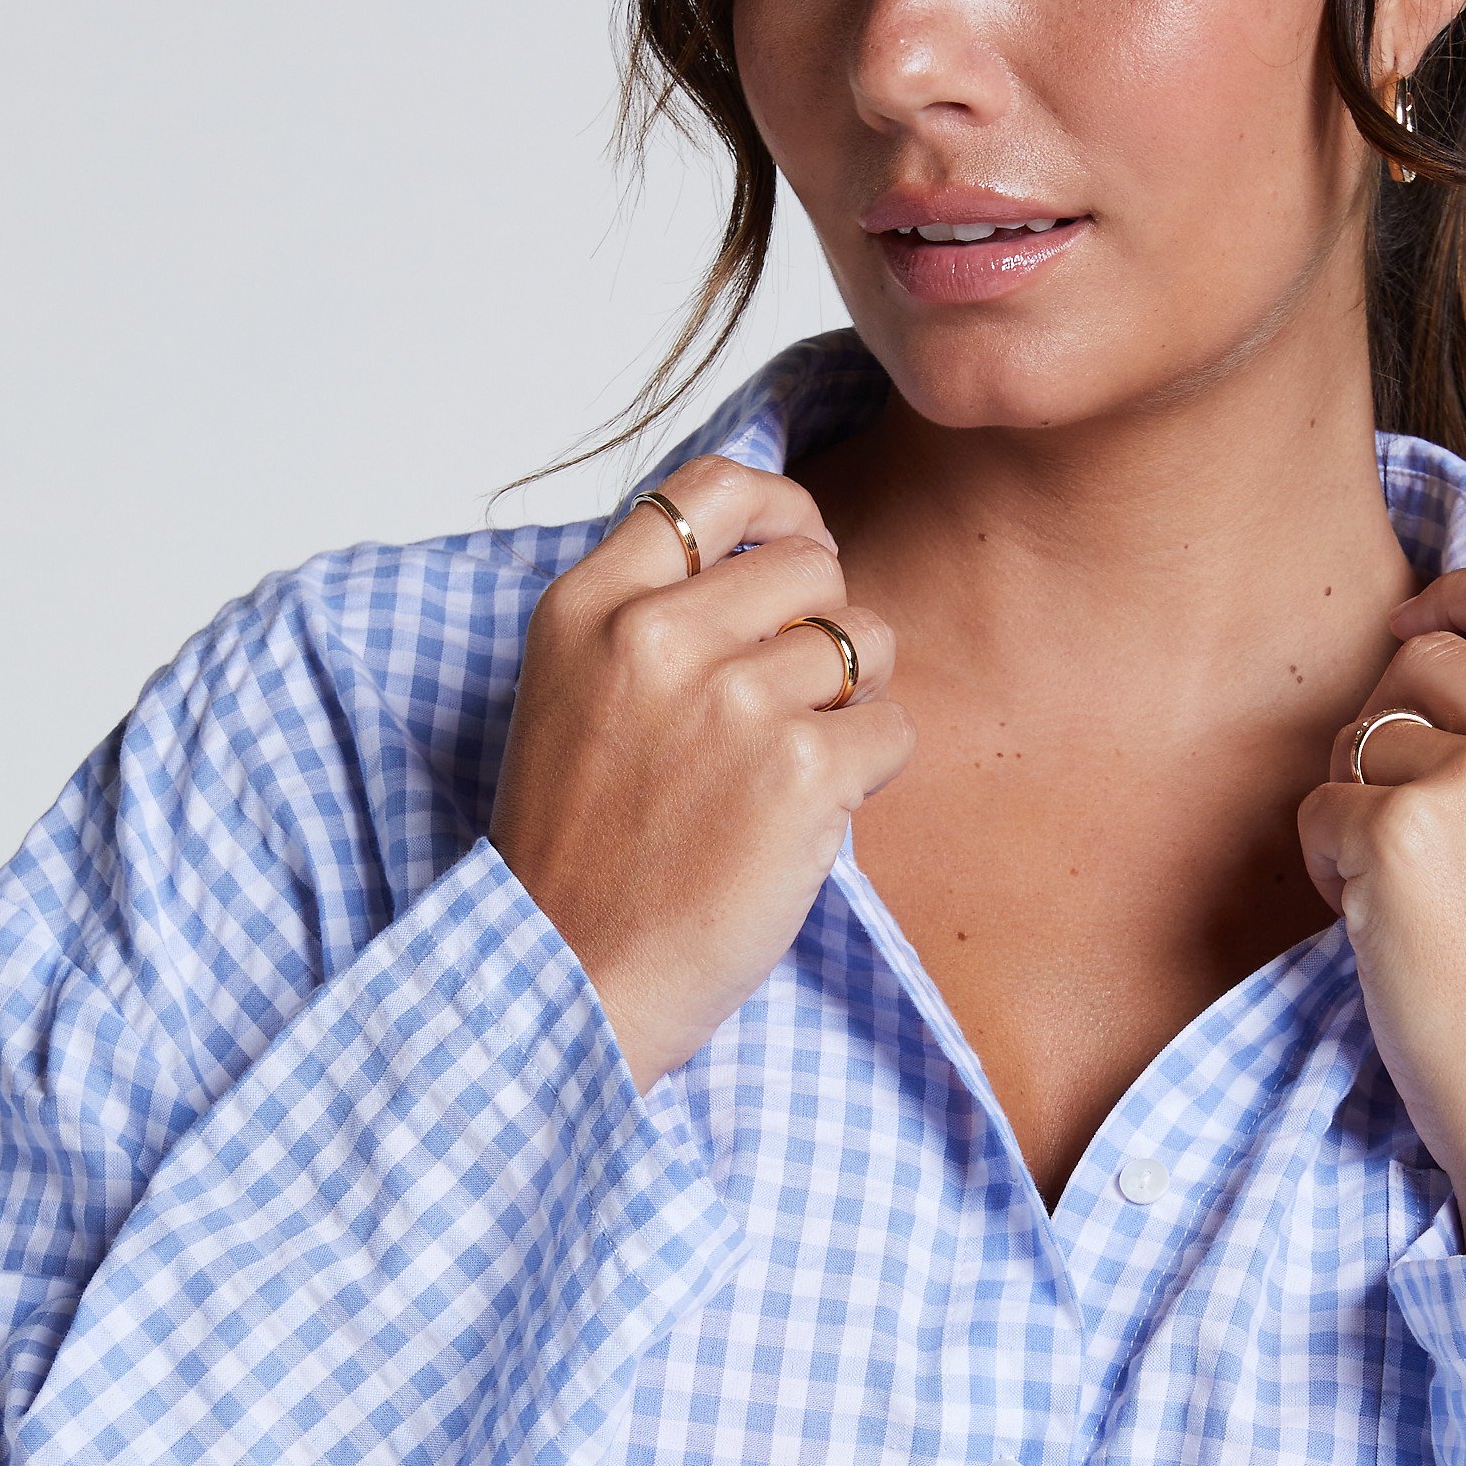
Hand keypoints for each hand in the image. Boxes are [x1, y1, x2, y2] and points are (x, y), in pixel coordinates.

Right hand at [490, 456, 912, 1089]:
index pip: (710, 488)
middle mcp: (656, 636)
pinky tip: (812, 818)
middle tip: (799, 700)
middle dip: (826, 624)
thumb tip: (778, 554)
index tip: (798, 547)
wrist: (574, 978)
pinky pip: (892, 729)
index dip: (779, 508)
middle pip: (811, 563)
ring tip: (799, 767)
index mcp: (588, 608)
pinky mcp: (801, 770)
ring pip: (866, 641)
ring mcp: (732, 700)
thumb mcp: (572, 696)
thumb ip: (649, 616)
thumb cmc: (580, 853)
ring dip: (856, 702)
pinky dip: (871, 773)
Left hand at [1296, 561, 1465, 1251]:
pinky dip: (1326, 867)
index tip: (1417, 619)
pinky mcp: (1402, 835)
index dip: (1465, 591)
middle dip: (1392, 733)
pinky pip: (1319, 809)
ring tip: (1417, 900)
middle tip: (1414, 836)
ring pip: (1364, 736)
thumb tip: (1444, 656)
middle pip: (1425, 662)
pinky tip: (1381, 931)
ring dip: (1360, 807)